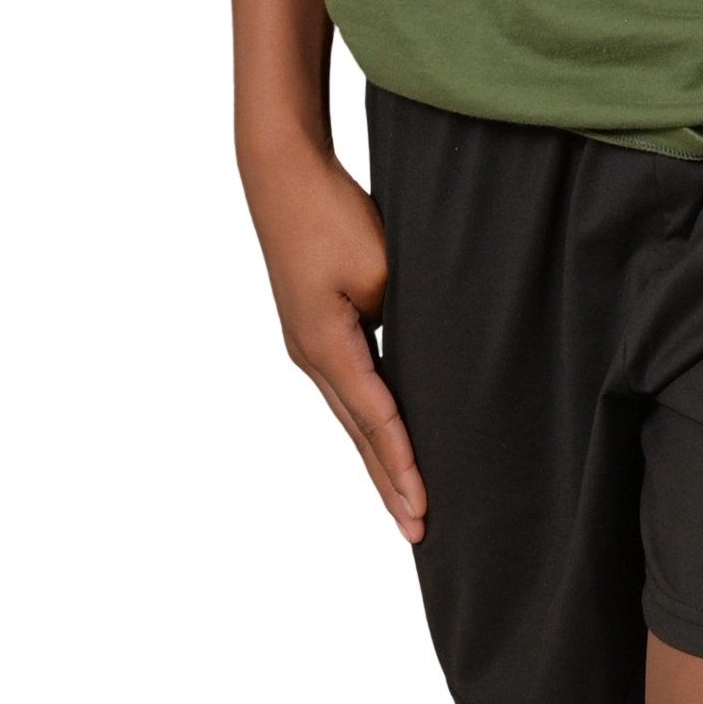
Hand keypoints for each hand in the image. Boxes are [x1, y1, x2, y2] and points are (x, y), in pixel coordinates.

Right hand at [242, 131, 426, 543]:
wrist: (280, 170)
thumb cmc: (330, 211)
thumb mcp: (378, 266)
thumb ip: (400, 318)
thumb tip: (419, 356)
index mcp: (325, 346)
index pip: (377, 420)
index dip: (402, 468)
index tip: (422, 511)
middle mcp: (309, 355)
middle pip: (358, 433)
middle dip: (388, 484)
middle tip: (415, 533)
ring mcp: (305, 344)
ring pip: (350, 417)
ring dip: (376, 461)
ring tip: (401, 506)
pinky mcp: (311, 329)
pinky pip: (345, 391)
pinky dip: (367, 425)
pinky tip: (379, 445)